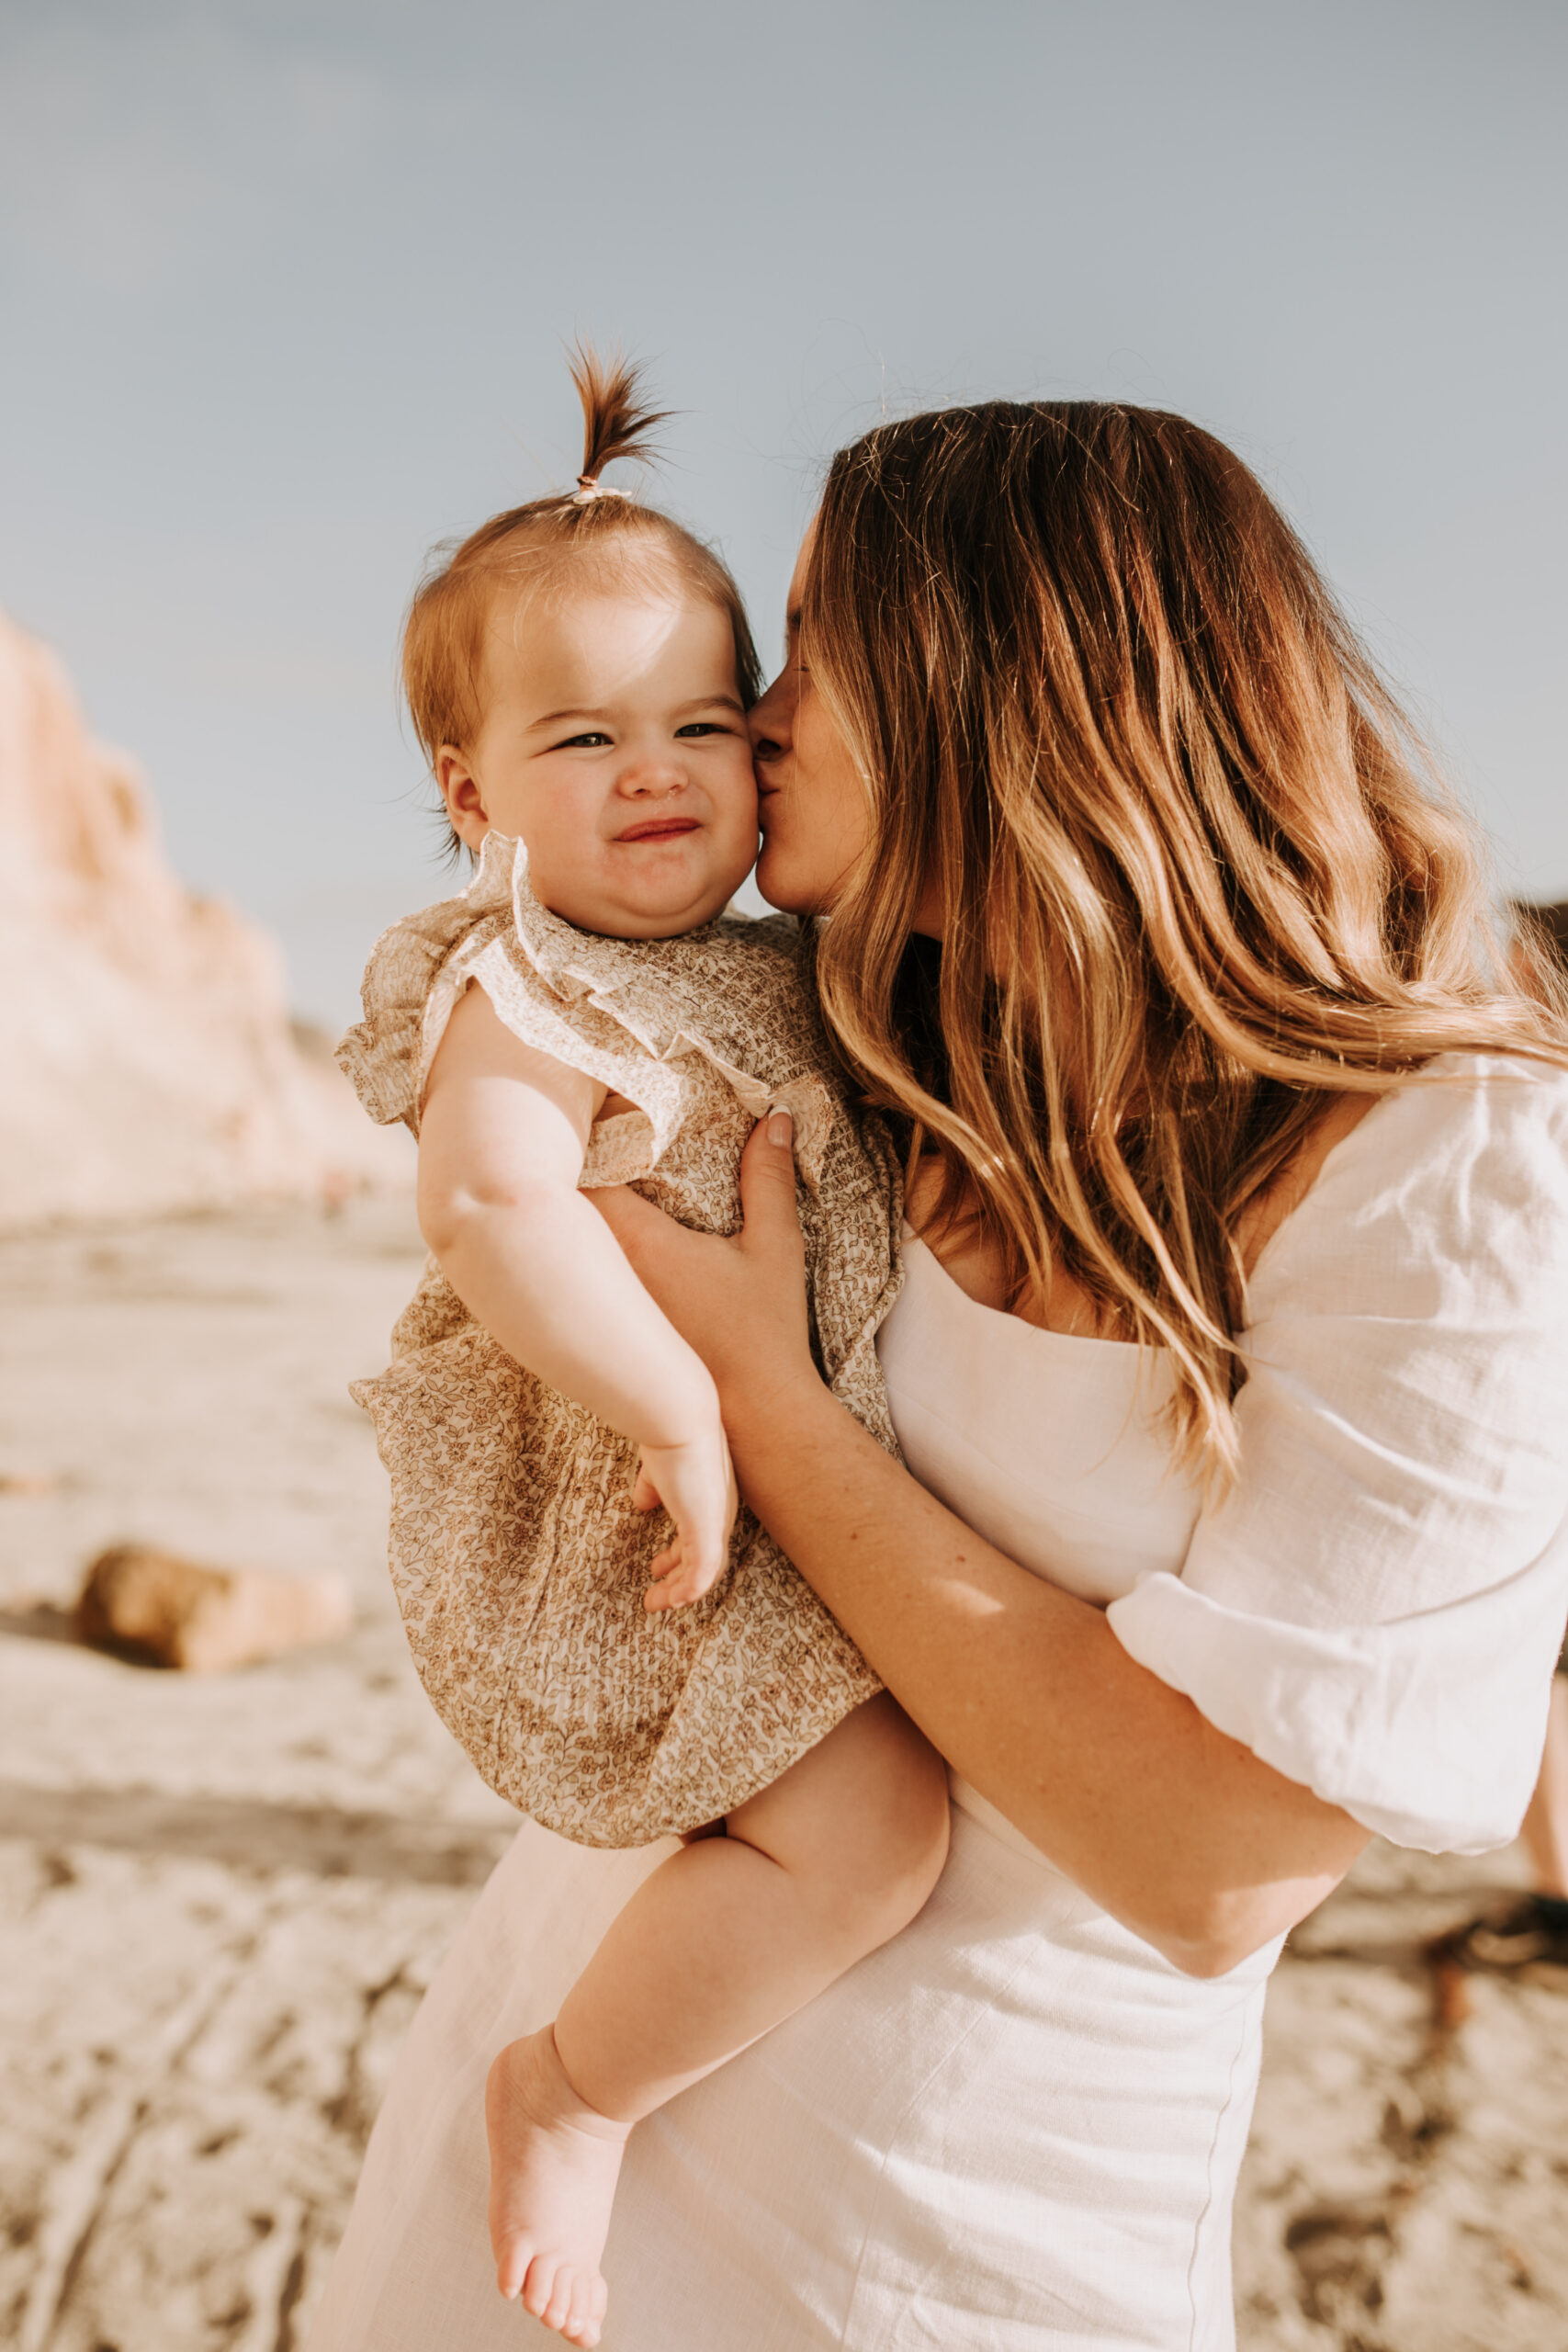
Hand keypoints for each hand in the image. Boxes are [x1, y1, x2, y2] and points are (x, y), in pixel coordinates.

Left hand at [592, 1111, 817, 1459]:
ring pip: (566, 1244)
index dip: (586, 1139)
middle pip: (564, 1205)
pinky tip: (596, 1245)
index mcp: (642, 1242)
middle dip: (574, 1170)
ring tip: (584, 1179)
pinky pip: (579, 1280)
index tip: (599, 1114)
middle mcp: (610, 1270)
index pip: (587, 1174)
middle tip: (585, 1136)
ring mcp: (603, 1304)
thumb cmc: (764, 1331)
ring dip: (574, 1213)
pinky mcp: (609, 1328)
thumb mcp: (775, 1247)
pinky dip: (584, 1256)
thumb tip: (775, 1119)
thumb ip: (769, 1179)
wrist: (754, 1415)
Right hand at [633, 1425, 739, 1609]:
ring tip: (656, 1604)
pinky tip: (673, 1601)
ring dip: (679, 1592)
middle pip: (704, 1559)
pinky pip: (702, 1574)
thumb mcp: (657, 1469)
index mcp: (709, 1497)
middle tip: (658, 1595)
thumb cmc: (667, 1434)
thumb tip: (640, 1502)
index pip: (698, 1535)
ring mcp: (715, 1522)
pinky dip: (688, 1591)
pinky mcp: (707, 1531)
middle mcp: (718, 1512)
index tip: (657, 1567)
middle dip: (678, 1579)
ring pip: (704, 1572)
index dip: (678, 1555)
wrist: (679, 1419)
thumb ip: (652, 1487)